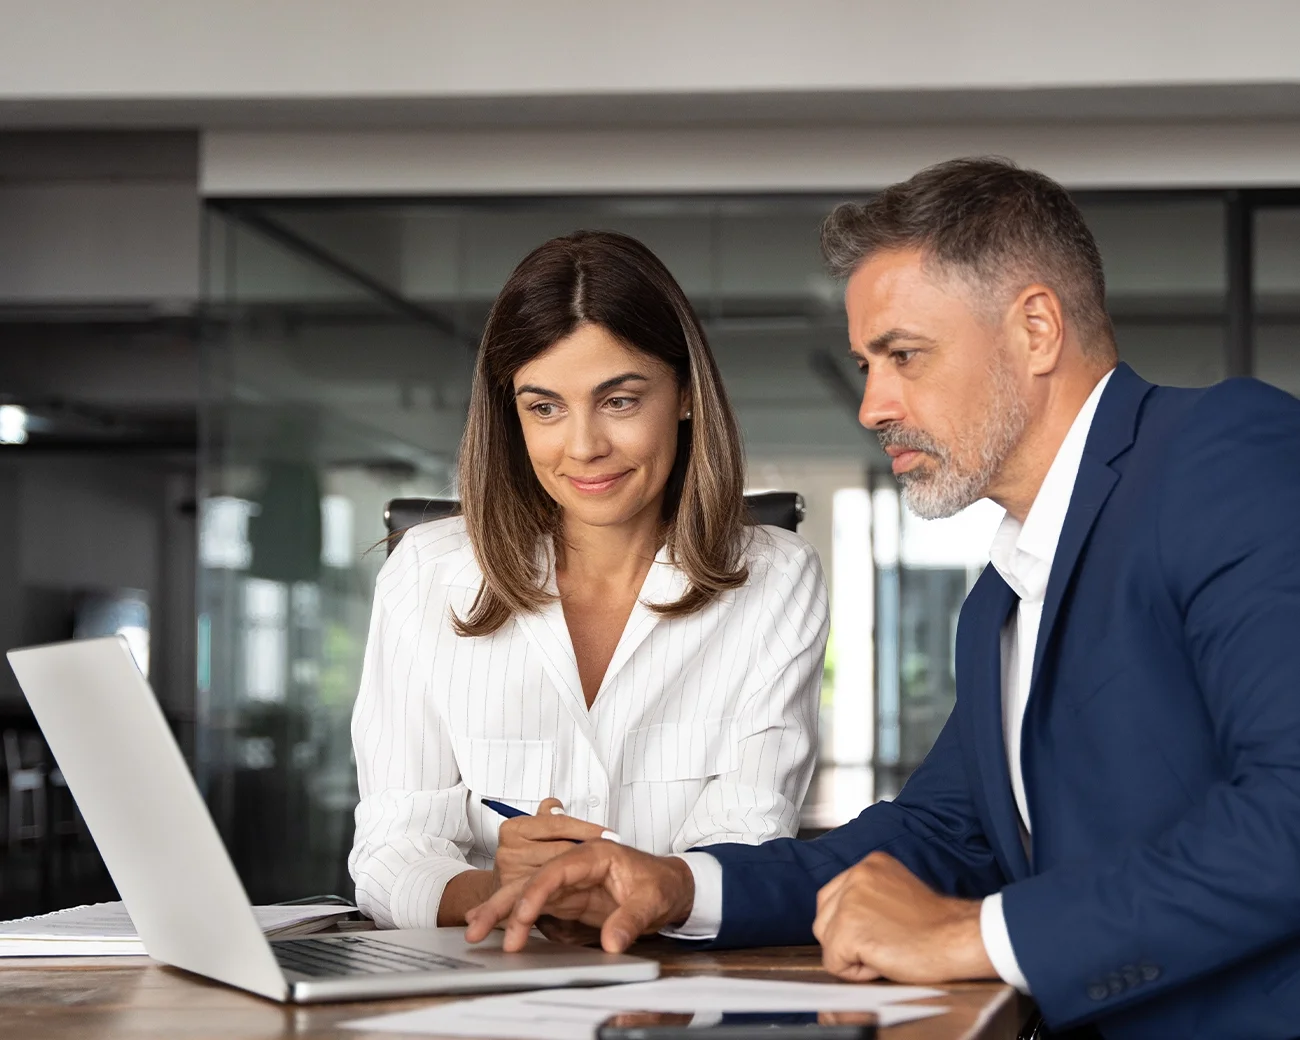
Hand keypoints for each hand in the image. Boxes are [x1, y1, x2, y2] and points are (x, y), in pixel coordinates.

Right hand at [464, 841, 694, 953]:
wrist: (671, 887)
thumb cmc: (662, 883)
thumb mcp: (653, 900)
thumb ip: (630, 920)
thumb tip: (612, 943)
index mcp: (594, 855)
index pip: (557, 870)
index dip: (536, 893)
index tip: (523, 917)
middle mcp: (575, 866)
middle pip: (533, 880)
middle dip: (504, 903)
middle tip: (478, 928)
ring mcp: (569, 883)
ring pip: (528, 894)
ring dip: (502, 912)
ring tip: (475, 930)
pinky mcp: (568, 900)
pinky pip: (536, 908)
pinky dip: (514, 917)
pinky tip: (493, 926)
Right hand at [493, 797, 607, 889]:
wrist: (497, 891)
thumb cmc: (522, 855)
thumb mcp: (531, 829)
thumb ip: (547, 815)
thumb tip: (557, 806)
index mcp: (514, 828)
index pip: (558, 824)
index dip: (587, 829)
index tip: (610, 834)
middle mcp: (510, 851)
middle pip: (562, 848)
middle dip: (588, 851)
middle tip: (614, 852)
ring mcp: (512, 876)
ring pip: (561, 871)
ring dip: (584, 871)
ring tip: (604, 870)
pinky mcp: (518, 900)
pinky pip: (553, 894)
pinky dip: (573, 890)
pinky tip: (591, 888)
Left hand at [812, 851, 995, 983]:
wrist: (958, 938)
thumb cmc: (937, 926)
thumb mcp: (897, 893)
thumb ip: (869, 896)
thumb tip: (844, 916)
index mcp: (868, 865)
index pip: (832, 897)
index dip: (851, 923)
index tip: (878, 931)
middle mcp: (855, 876)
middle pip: (823, 917)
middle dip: (845, 938)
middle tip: (884, 943)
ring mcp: (850, 902)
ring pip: (826, 940)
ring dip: (851, 954)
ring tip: (885, 950)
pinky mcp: (849, 931)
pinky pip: (834, 963)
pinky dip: (856, 973)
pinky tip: (884, 962)